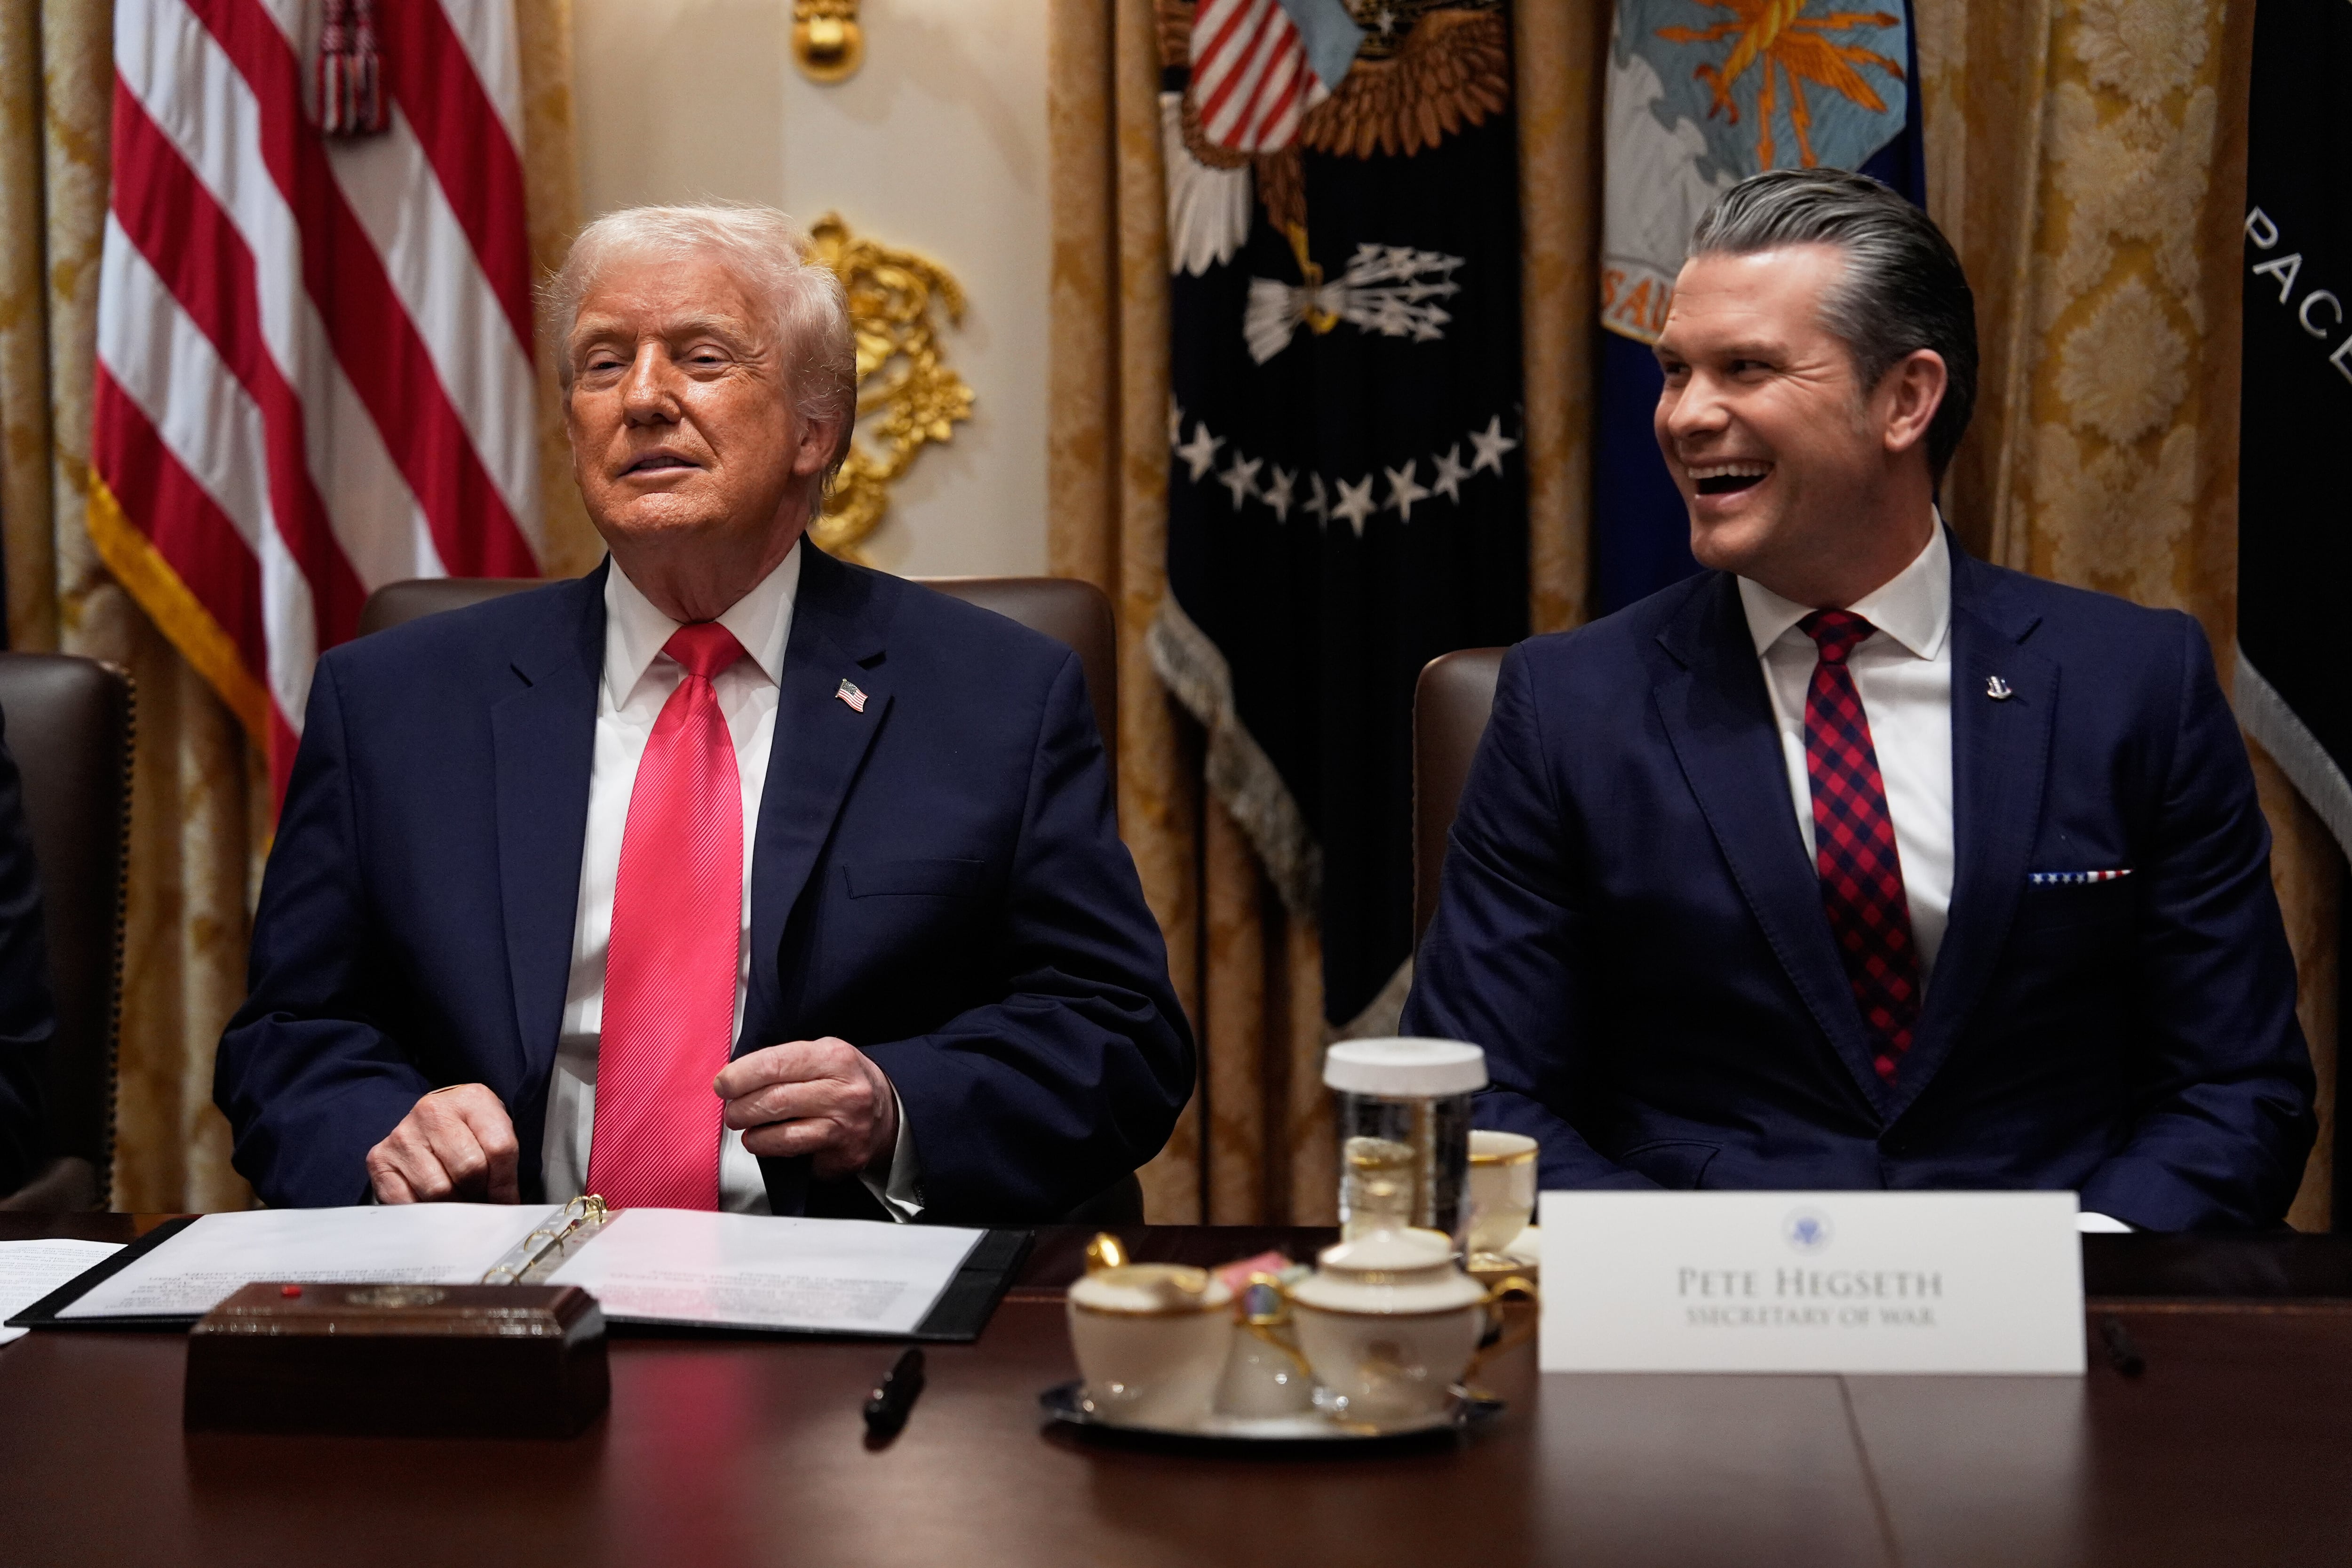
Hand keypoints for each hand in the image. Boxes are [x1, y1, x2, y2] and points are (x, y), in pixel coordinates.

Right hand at [366, 1084, 520, 1203]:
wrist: (431, 1119)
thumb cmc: (467, 1130)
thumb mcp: (494, 1131)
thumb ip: (504, 1161)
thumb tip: (506, 1206)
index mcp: (472, 1099)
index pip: (500, 1148)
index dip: (506, 1184)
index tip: (506, 1201)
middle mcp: (432, 1111)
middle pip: (469, 1170)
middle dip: (479, 1192)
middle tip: (478, 1196)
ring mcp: (403, 1135)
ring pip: (439, 1190)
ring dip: (453, 1204)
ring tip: (457, 1197)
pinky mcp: (380, 1159)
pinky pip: (407, 1202)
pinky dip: (424, 1211)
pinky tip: (432, 1203)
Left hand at [714, 1038, 897, 1179]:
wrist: (888, 1112)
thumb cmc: (843, 1082)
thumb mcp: (822, 1055)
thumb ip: (783, 1062)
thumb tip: (734, 1077)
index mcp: (834, 1057)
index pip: (776, 1064)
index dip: (741, 1076)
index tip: (723, 1084)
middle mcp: (843, 1091)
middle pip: (775, 1100)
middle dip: (742, 1108)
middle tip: (732, 1111)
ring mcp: (846, 1126)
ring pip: (784, 1135)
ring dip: (753, 1135)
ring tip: (746, 1129)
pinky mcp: (843, 1156)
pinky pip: (796, 1156)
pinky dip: (772, 1150)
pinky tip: (767, 1143)